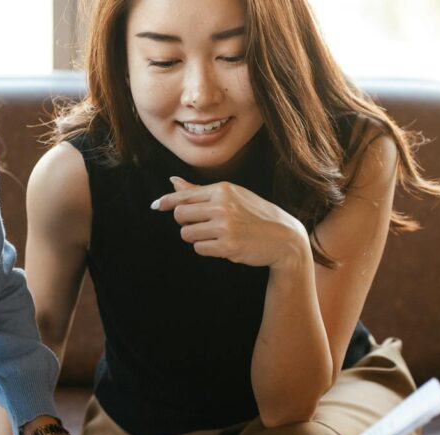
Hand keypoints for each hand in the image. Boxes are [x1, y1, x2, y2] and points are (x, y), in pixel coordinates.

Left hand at [154, 176, 309, 269]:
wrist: (283, 237)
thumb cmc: (255, 214)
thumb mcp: (232, 196)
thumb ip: (199, 191)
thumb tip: (172, 181)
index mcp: (223, 190)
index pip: (184, 195)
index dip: (166, 201)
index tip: (156, 205)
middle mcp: (222, 205)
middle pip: (180, 215)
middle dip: (185, 222)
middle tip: (201, 225)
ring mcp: (224, 226)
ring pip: (186, 234)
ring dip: (196, 237)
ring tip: (214, 235)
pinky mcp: (227, 246)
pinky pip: (199, 248)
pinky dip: (206, 248)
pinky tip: (222, 245)